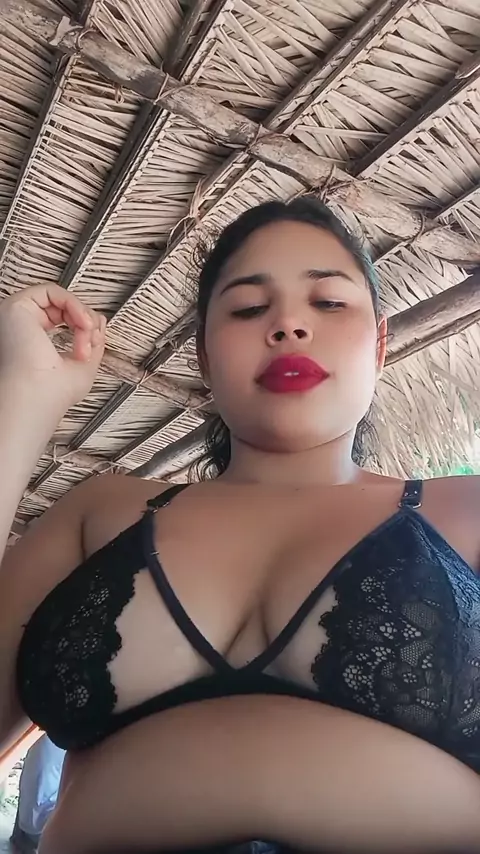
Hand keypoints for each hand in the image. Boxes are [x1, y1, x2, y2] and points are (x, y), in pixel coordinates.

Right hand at [0, 285, 105, 410]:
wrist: (38, 397)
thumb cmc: (52, 393)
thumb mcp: (83, 363)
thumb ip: (92, 339)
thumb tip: (99, 318)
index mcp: (32, 340)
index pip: (63, 318)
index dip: (85, 326)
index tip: (95, 344)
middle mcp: (21, 327)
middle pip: (63, 307)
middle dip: (86, 321)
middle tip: (93, 340)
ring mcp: (18, 316)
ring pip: (60, 299)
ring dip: (83, 316)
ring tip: (87, 335)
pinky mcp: (17, 306)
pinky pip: (52, 291)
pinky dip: (74, 305)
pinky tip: (82, 323)